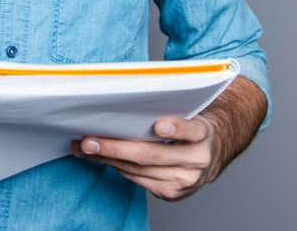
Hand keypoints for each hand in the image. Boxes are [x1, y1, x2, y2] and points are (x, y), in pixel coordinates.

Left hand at [70, 116, 220, 201]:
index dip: (177, 128)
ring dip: (108, 160)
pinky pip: (140, 180)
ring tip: (84, 149)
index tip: (160, 125)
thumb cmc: (190, 124)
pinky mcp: (174, 193)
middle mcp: (197, 160)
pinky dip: (119, 168)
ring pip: (140, 171)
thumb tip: (123, 102)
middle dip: (116, 148)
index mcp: (204, 133)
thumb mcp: (188, 111)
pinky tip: (101, 159)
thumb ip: (167, 108)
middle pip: (153, 155)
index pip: (192, 130)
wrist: (212, 151)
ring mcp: (186, 180)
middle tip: (88, 141)